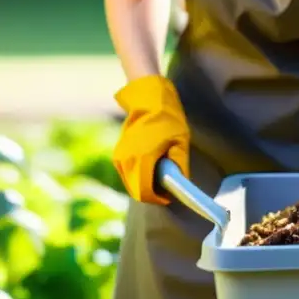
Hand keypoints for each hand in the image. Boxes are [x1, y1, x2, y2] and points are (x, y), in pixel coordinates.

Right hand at [112, 75, 190, 204]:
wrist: (148, 101)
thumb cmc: (167, 119)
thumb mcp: (180, 142)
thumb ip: (179, 165)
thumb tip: (180, 182)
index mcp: (142, 158)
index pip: (145, 191)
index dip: (158, 198)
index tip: (169, 197)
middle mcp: (126, 160)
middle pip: (137, 190)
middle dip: (152, 193)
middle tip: (168, 190)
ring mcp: (119, 157)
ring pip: (131, 183)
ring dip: (144, 185)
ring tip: (162, 179)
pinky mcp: (118, 154)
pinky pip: (127, 174)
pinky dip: (139, 177)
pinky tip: (152, 170)